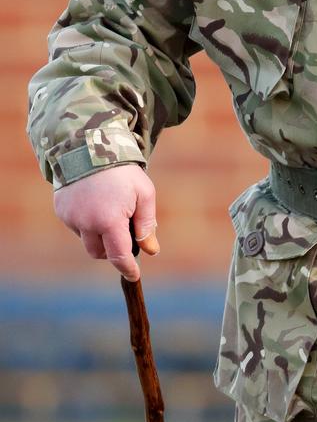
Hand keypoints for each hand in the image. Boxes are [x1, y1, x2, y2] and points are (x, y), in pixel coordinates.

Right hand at [54, 164, 159, 281]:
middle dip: (112, 250)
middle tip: (125, 230)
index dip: (128, 268)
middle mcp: (86, 223)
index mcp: (109, 221)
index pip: (118, 256)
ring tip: (110, 209)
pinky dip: (86, 221)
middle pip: (99, 252)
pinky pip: (76, 225)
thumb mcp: (144, 193)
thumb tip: (151, 250)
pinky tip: (95, 202)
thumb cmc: (123, 171)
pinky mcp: (61, 210)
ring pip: (87, 239)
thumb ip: (147, 224)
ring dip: (99, 235)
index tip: (134, 275)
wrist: (90, 145)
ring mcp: (70, 217)